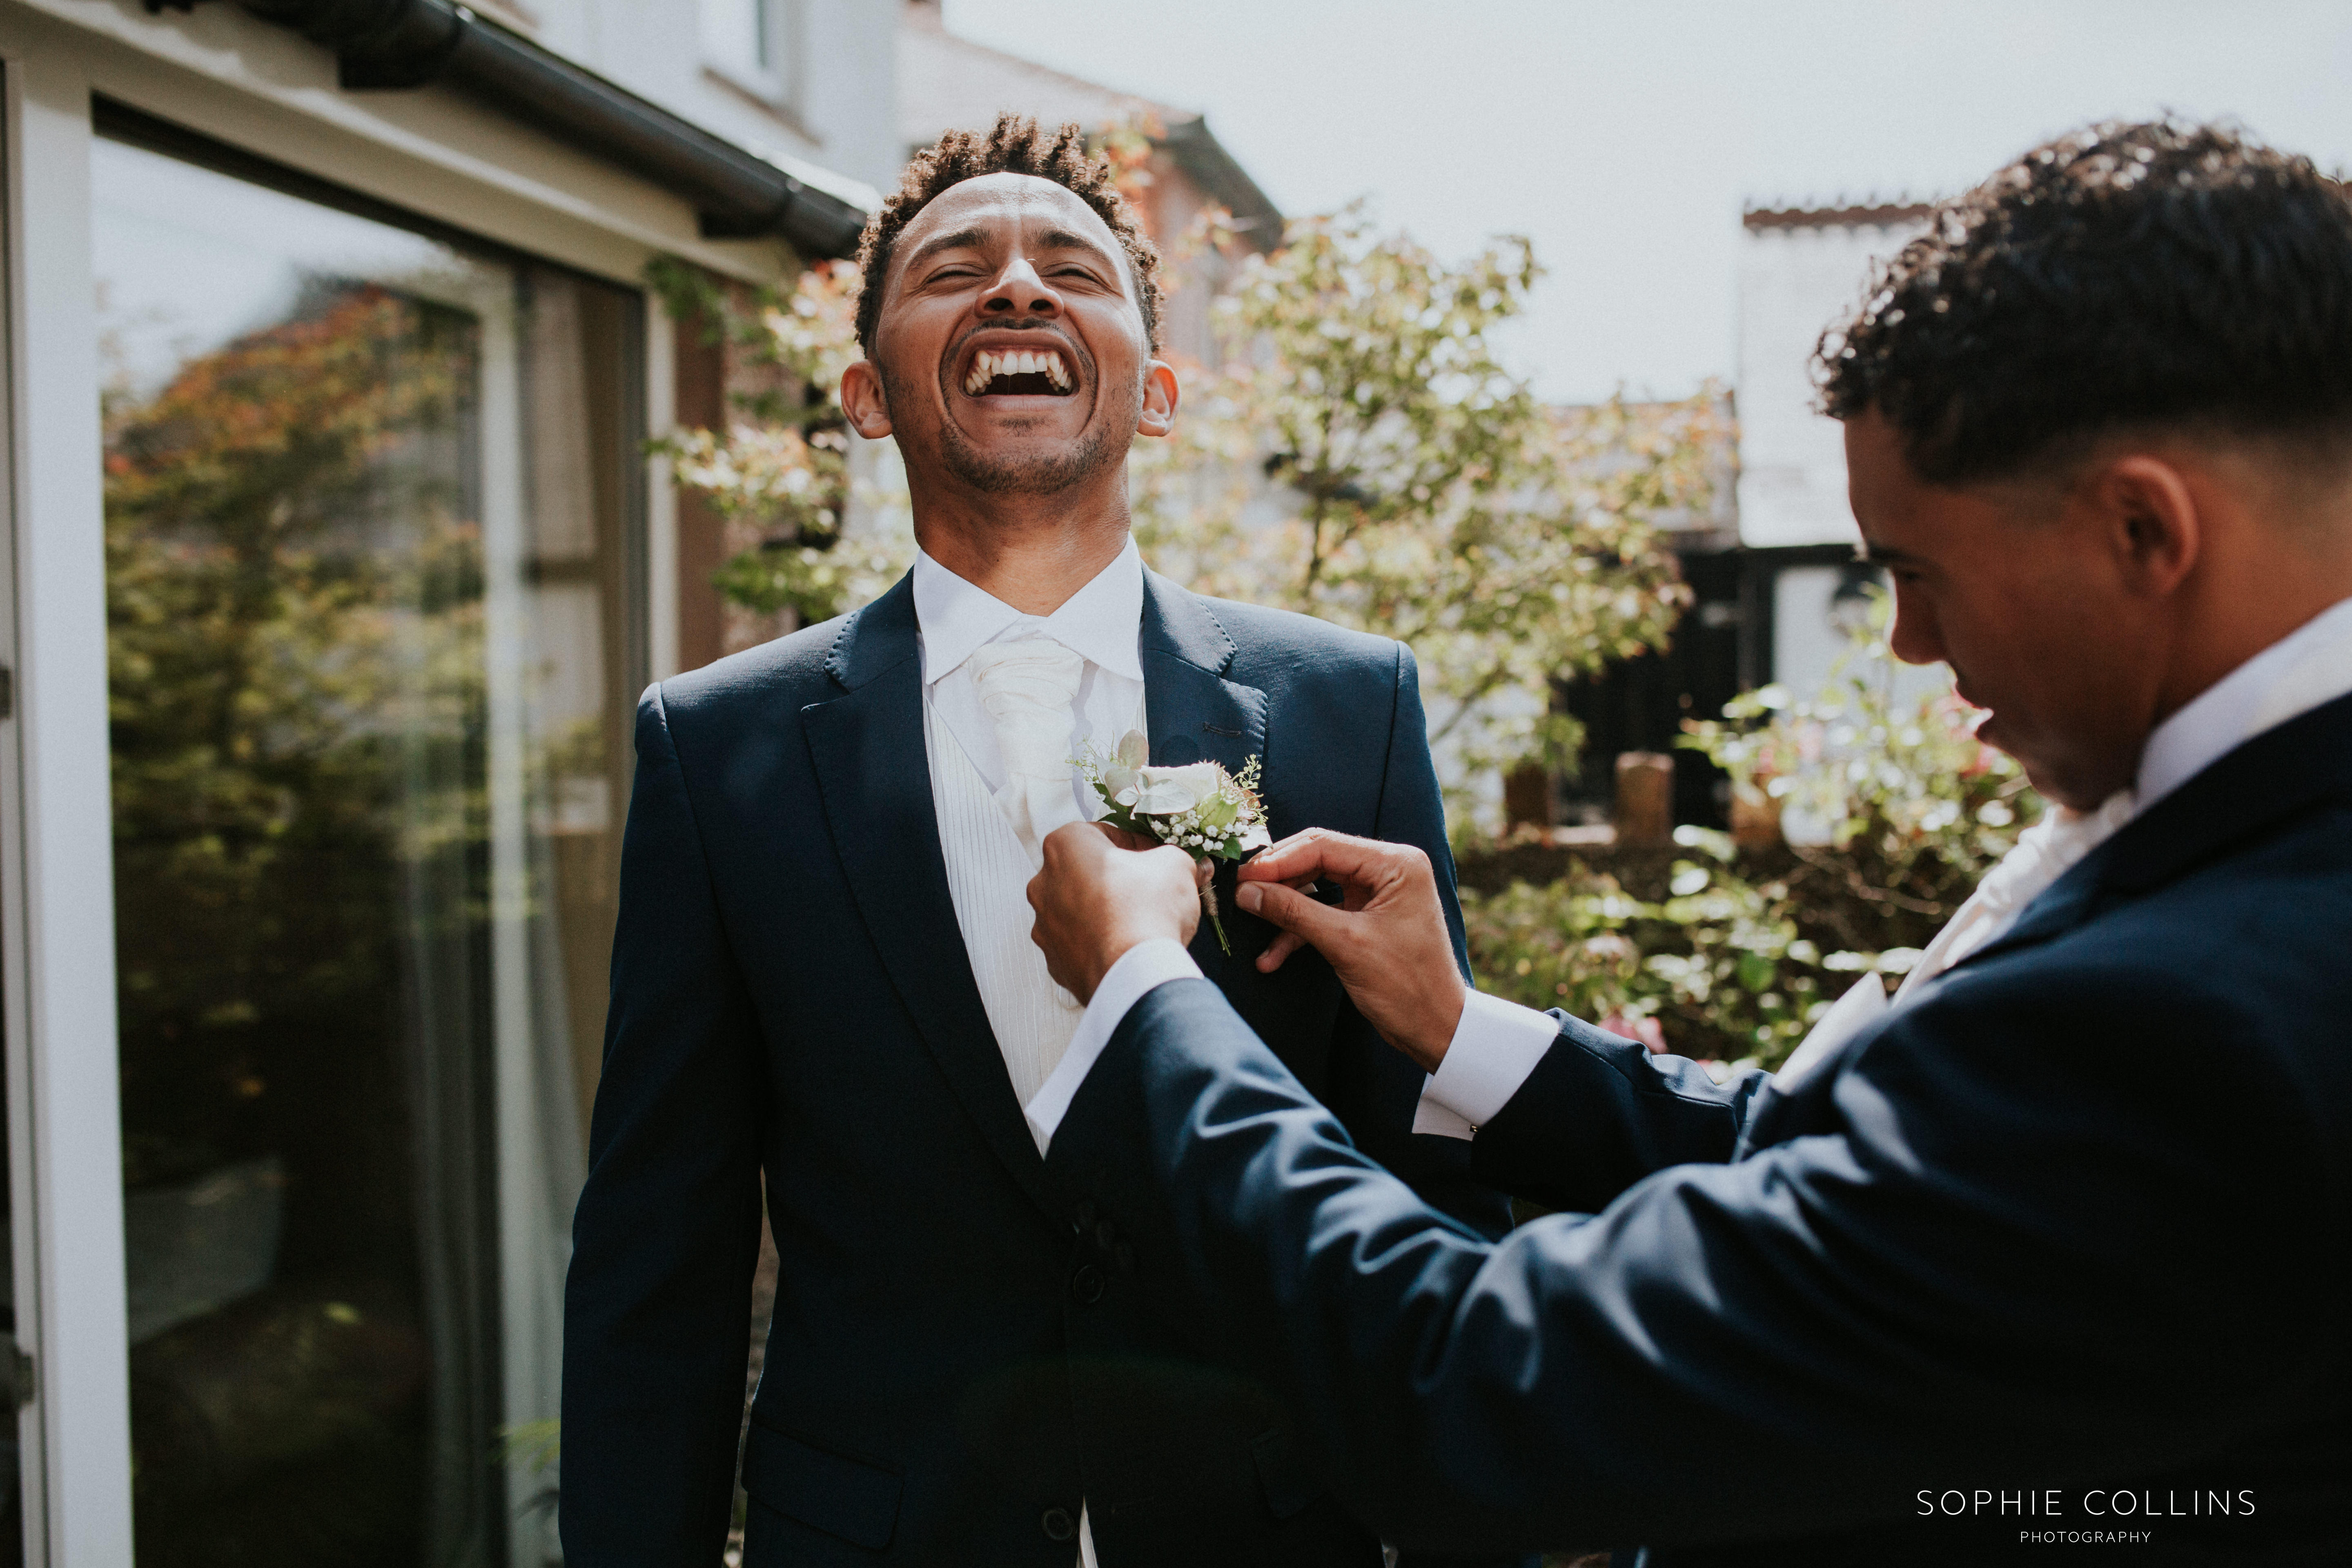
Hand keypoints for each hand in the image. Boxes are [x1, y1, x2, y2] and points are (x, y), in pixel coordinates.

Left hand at [1028, 822, 1207, 1002]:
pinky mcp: (1053, 959)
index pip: (1104, 833)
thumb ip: (1178, 857)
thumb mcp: (1175, 865)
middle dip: (1116, 878)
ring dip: (1104, 910)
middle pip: (1086, 872)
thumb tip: (1189, 864)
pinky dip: (1097, 942)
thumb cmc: (1147, 910)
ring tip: (1138, 921)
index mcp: (1065, 845)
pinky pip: (1077, 942)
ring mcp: (1044, 924)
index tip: (1155, 858)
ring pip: (1078, 909)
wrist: (1135, 973)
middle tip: (1148, 888)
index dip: (1136, 845)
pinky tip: (1124, 945)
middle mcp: (1044, 882)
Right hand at [1234, 829, 1465, 1070]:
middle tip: (1241, 892)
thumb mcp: (1345, 944)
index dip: (1279, 860)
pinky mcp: (1367, 917)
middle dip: (1278, 880)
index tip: (1242, 876)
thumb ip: (1294, 912)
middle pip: (1317, 860)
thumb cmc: (1407, 986)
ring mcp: (1377, 893)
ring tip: (1250, 921)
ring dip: (1285, 909)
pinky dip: (1298, 931)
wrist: (1438, 1029)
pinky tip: (1271, 956)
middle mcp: (1389, 869)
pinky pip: (1324, 912)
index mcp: (1395, 864)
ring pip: (1316, 886)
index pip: (1324, 845)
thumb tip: (1246, 891)